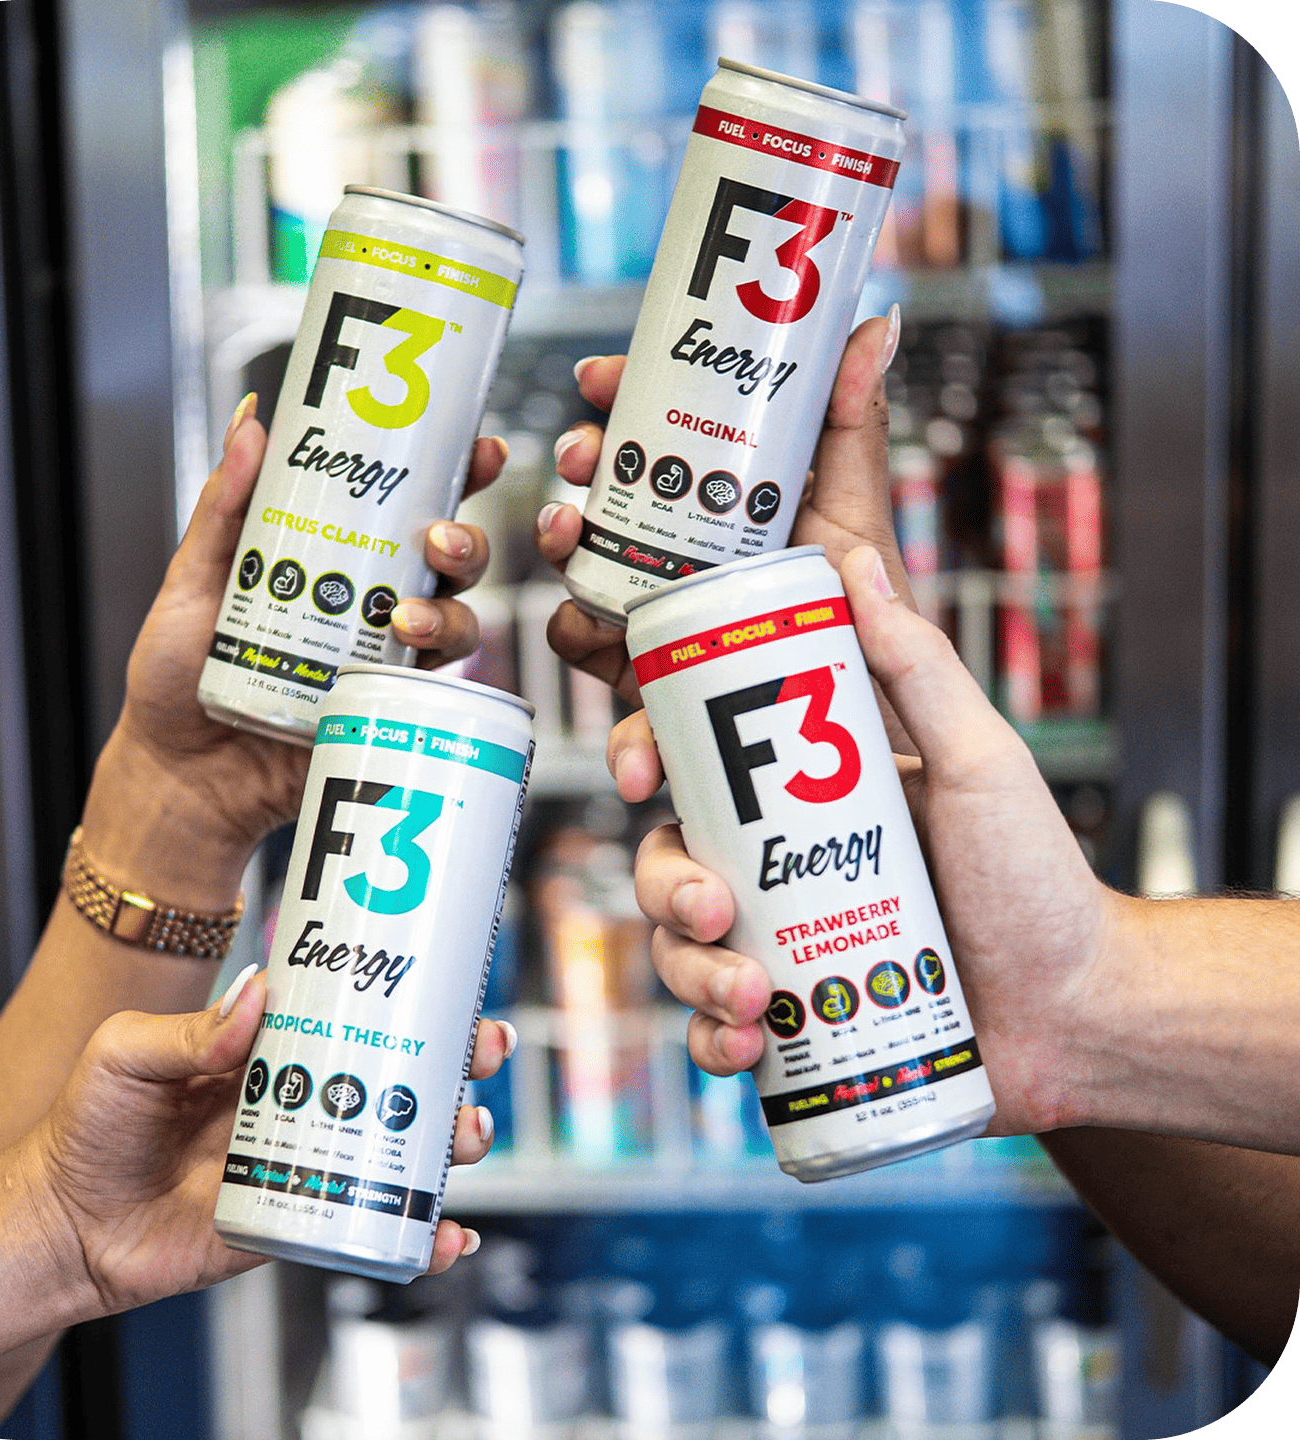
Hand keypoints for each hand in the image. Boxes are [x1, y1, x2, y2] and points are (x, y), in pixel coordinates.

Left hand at [28, 971, 514, 1313]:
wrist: (55, 1225)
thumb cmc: (87, 1127)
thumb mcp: (126, 1054)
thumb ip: (191, 1031)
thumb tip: (257, 997)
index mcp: (273, 1055)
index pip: (357, 1023)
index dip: (412, 1010)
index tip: (455, 998)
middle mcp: (301, 1105)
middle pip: (398, 1084)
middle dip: (454, 1071)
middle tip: (478, 1060)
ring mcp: (302, 1168)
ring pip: (396, 1153)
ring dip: (447, 1146)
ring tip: (465, 1138)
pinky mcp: (293, 1227)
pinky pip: (364, 1231)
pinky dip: (415, 1240)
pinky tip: (446, 1237)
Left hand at [79, 403, 507, 905]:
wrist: (179, 773)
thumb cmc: (179, 677)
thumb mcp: (192, 579)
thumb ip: (223, 506)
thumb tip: (250, 423)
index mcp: (334, 558)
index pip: (405, 505)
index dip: (453, 473)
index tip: (477, 449)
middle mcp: (370, 603)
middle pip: (448, 560)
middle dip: (465, 540)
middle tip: (440, 540)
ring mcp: (382, 658)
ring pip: (455, 619)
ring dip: (449, 609)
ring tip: (404, 618)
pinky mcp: (385, 708)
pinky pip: (434, 684)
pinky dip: (434, 667)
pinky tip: (406, 660)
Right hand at [534, 309, 908, 716]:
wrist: (884, 761)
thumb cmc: (880, 638)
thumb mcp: (861, 527)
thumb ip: (855, 435)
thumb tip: (872, 325)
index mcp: (729, 514)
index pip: (661, 442)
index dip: (622, 403)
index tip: (596, 380)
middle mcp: (689, 565)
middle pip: (609, 507)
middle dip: (581, 482)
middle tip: (578, 466)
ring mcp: (670, 630)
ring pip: (590, 596)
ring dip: (569, 587)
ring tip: (581, 604)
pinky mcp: (664, 704)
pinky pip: (618, 706)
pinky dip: (620, 736)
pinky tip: (635, 753)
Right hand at [630, 546, 1112, 1136]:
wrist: (1082, 1012)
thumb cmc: (1037, 878)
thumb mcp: (977, 758)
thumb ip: (918, 666)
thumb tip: (856, 562)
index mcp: (803, 801)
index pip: (696, 769)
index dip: (644, 760)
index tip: (641, 772)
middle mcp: (779, 873)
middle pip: (667, 862)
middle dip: (665, 886)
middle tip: (712, 906)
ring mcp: (782, 951)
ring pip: (681, 952)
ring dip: (690, 972)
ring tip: (752, 998)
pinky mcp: (794, 1028)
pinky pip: (715, 1034)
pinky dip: (711, 1042)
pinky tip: (747, 1045)